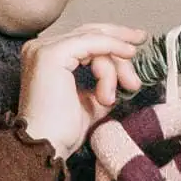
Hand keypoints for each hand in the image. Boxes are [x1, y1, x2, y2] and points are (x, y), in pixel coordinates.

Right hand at [18, 23, 146, 159]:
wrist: (46, 146)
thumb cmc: (62, 132)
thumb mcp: (90, 102)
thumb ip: (103, 84)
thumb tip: (125, 75)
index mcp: (44, 58)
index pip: (84, 41)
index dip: (112, 41)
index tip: (136, 47)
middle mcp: (40, 48)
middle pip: (90, 34)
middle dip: (120, 45)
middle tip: (140, 58)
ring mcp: (44, 49)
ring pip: (94, 39)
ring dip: (116, 63)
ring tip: (128, 86)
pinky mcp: (52, 54)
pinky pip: (92, 43)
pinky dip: (113, 48)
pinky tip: (129, 53)